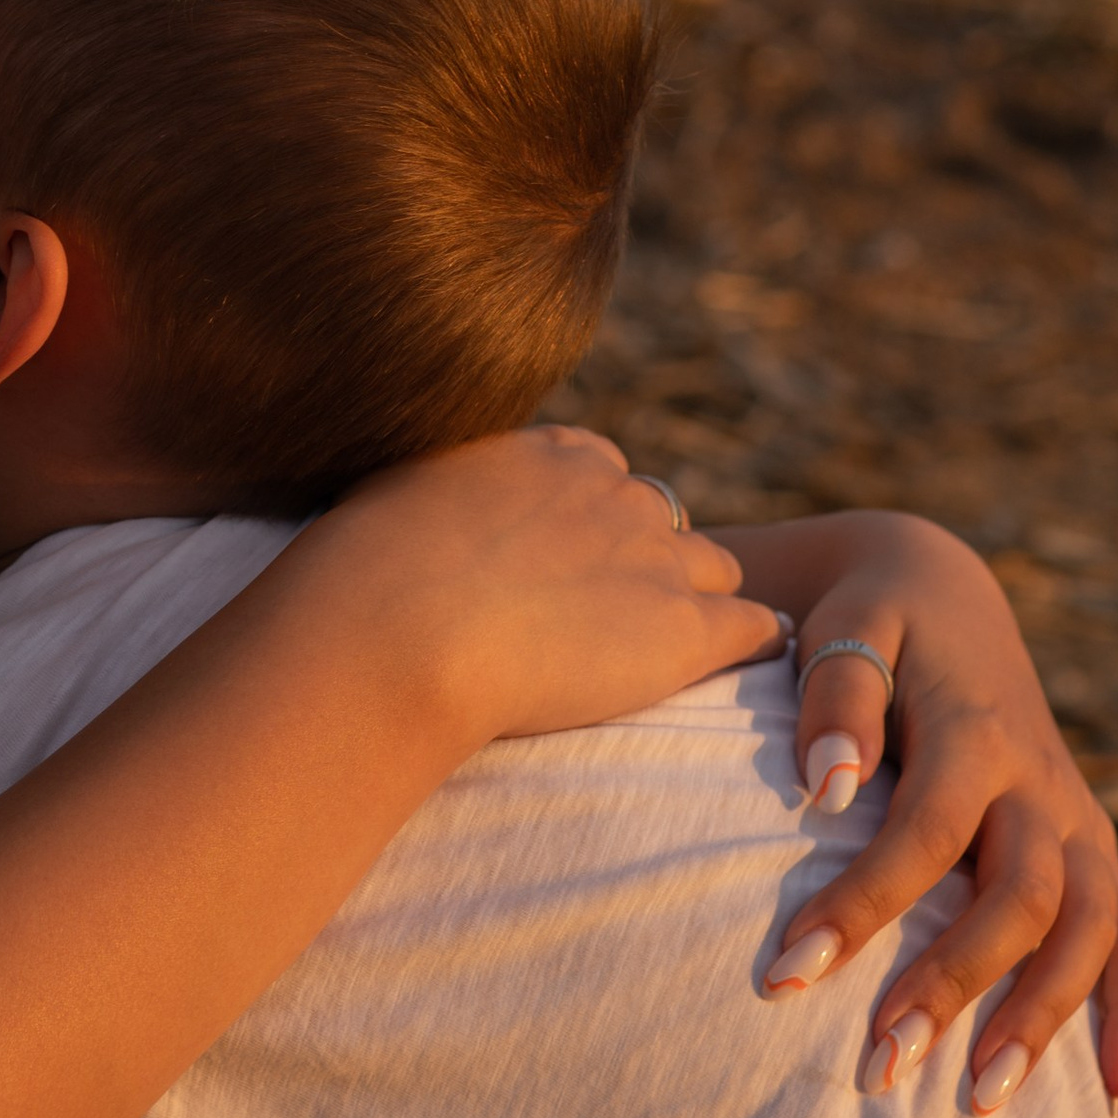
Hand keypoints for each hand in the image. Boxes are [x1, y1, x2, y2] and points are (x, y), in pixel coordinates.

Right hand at [333, 422, 779, 754]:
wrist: (397, 629)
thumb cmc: (364, 574)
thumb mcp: (393, 501)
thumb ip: (433, 502)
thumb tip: (408, 518)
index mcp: (544, 454)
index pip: (598, 470)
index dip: (587, 518)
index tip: (562, 560)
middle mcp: (610, 492)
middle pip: (660, 517)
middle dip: (644, 560)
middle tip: (606, 616)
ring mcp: (655, 558)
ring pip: (713, 568)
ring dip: (696, 600)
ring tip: (670, 647)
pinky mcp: (684, 630)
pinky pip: (752, 626)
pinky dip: (752, 643)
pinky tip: (745, 663)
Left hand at [733, 511, 1117, 1116]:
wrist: (944, 597)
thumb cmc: (874, 619)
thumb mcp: (846, 626)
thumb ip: (838, 696)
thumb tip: (828, 785)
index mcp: (977, 734)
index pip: (923, 834)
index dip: (860, 907)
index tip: (783, 975)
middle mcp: (1043, 786)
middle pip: (1019, 900)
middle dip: (952, 987)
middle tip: (877, 1068)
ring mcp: (1077, 823)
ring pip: (1088, 932)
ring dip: (1041, 1020)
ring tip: (977, 1103)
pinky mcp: (1092, 851)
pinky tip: (1116, 1095)